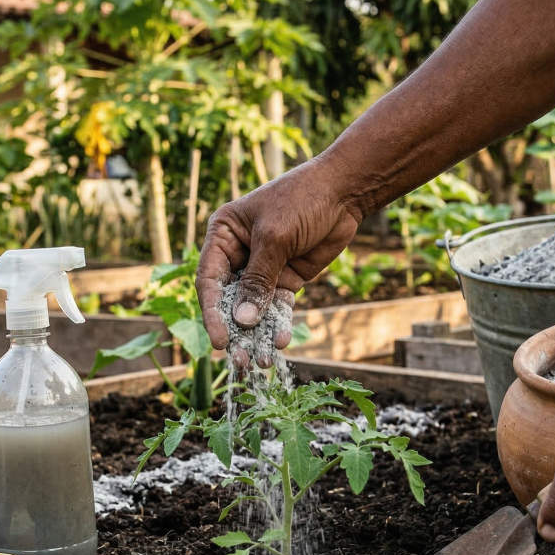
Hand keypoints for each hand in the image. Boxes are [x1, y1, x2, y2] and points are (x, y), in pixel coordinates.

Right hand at [197, 158, 364, 367]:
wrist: (344, 193)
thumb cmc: (302, 200)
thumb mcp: (275, 238)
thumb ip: (259, 279)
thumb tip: (243, 320)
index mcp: (224, 235)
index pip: (210, 280)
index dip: (213, 312)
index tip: (220, 340)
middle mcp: (238, 255)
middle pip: (230, 300)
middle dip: (235, 332)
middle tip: (239, 361)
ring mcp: (263, 270)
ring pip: (254, 309)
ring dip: (257, 335)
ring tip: (260, 362)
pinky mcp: (286, 280)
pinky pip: (278, 308)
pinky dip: (278, 325)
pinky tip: (280, 342)